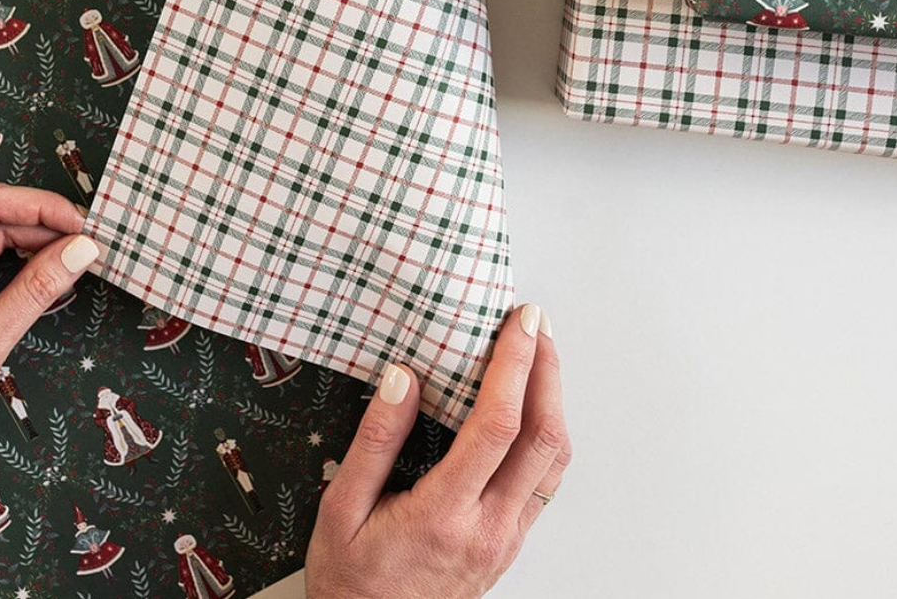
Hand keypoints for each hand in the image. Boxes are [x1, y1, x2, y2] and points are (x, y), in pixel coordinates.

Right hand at [306, 304, 569, 598]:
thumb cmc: (352, 581)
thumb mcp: (342, 509)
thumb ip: (375, 441)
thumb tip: (401, 378)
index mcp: (445, 515)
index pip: (496, 426)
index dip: (513, 366)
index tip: (518, 325)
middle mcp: (488, 528)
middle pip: (542, 437)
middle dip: (545, 369)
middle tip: (535, 323)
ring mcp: (506, 539)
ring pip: (554, 461)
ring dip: (554, 399)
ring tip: (539, 354)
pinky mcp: (510, 543)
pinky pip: (546, 481)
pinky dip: (548, 432)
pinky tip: (533, 406)